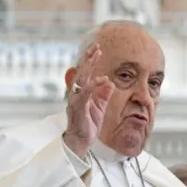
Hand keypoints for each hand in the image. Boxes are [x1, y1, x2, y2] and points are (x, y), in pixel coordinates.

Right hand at [64, 43, 114, 157]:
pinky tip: (102, 79)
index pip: (86, 73)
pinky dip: (93, 85)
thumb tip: (109, 82)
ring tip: (96, 55)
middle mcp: (77, 93)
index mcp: (82, 92)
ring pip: (82, 78)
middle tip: (97, 46)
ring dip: (89, 66)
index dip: (91, 61)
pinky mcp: (78, 107)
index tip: (98, 50)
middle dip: (89, 58)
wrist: (81, 141)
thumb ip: (103, 95)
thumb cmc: (88, 125)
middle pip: (82, 72)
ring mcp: (76, 99)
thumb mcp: (100, 108)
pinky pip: (85, 93)